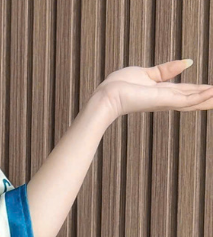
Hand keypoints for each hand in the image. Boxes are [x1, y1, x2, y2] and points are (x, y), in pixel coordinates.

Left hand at [96, 59, 212, 120]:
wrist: (107, 97)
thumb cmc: (119, 86)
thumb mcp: (147, 73)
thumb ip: (166, 70)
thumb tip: (188, 62)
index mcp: (160, 93)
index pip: (186, 92)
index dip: (200, 90)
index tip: (212, 89)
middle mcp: (165, 100)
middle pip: (192, 99)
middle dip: (208, 98)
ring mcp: (164, 101)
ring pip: (193, 101)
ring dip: (208, 99)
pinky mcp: (163, 100)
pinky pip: (186, 100)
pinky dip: (200, 97)